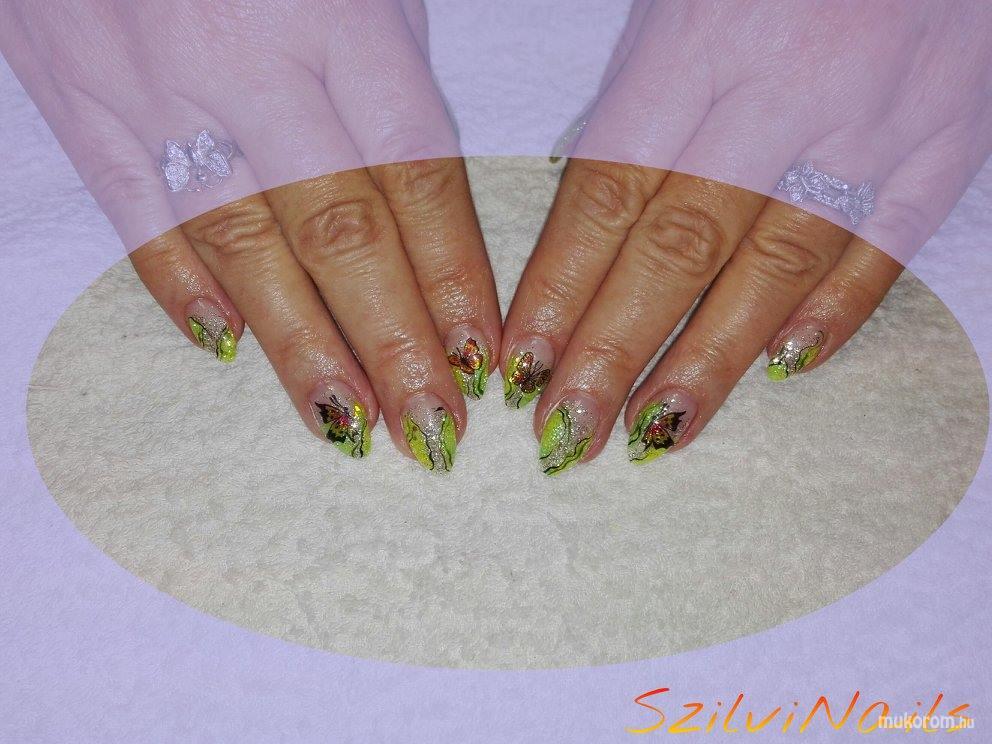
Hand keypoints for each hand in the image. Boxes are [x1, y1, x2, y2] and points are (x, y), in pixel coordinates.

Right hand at [1, 0, 500, 470]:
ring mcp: (151, 84)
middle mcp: (248, 61)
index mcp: (339, 16)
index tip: (481, 361)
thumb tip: (428, 200)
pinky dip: (179, 287)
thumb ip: (391, 67)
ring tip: (349, 425)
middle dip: (393, 342)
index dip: (452, 277)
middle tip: (433, 431)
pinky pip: (133, 211)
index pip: (415, 174)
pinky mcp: (75, 93)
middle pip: (338, 231)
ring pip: (239, 243)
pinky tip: (225, 350)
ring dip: (299, 346)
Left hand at [503, 0, 991, 473]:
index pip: (608, 192)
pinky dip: (837, 314)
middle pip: (681, 247)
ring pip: (780, 264)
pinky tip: (784, 371)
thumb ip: (637, 93)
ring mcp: (877, 115)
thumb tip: (583, 215)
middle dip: (615, 351)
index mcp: (700, 38)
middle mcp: (787, 85)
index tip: (521, 365)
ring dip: (713, 359)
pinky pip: (888, 243)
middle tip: (569, 433)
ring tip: (658, 431)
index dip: (560, 289)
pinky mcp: (949, 133)